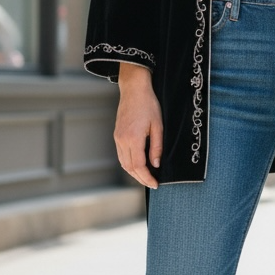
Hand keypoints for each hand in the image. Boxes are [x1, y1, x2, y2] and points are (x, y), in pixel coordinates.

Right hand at [114, 64, 162, 188]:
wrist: (134, 90)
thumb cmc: (148, 105)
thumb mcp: (158, 126)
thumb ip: (156, 147)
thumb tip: (156, 164)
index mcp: (133, 138)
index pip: (139, 166)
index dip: (147, 177)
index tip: (155, 184)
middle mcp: (122, 140)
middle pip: (129, 167)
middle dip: (141, 178)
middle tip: (152, 184)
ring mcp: (117, 138)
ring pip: (123, 163)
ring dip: (134, 173)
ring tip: (146, 177)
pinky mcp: (117, 135)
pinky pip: (121, 155)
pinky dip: (129, 164)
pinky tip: (138, 165)